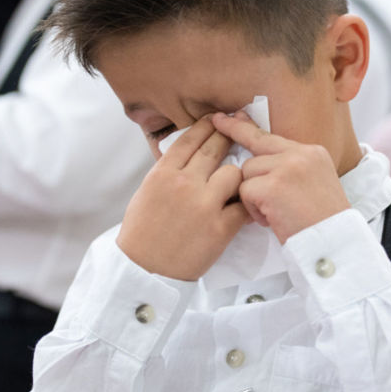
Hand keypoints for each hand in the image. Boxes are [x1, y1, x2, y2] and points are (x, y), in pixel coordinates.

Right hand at [116, 116, 250, 279]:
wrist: (145, 270)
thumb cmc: (142, 233)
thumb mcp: (145, 192)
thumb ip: (167, 172)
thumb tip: (187, 155)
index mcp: (162, 173)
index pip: (190, 139)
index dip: (206, 126)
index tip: (216, 120)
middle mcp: (184, 183)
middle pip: (215, 148)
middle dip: (228, 137)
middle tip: (237, 133)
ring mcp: (204, 205)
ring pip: (234, 173)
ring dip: (238, 175)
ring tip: (239, 179)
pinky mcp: (220, 228)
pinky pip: (243, 206)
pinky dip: (247, 204)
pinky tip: (248, 203)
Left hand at [210, 112, 350, 243]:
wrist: (335, 243)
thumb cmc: (322, 223)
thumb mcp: (314, 184)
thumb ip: (291, 168)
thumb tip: (258, 160)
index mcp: (312, 153)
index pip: (271, 137)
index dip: (245, 128)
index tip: (226, 118)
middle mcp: (301, 154)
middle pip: (255, 151)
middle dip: (239, 154)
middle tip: (218, 126)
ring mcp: (287, 168)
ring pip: (247, 172)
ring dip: (253, 196)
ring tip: (275, 212)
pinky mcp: (273, 187)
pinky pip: (245, 191)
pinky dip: (253, 210)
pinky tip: (272, 219)